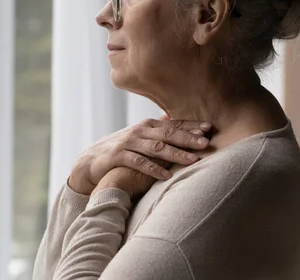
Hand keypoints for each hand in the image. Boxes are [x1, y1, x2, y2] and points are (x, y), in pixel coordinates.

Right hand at [68, 117, 210, 194]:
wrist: (90, 161)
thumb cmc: (119, 150)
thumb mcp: (139, 138)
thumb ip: (157, 132)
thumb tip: (176, 123)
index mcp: (146, 126)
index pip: (172, 124)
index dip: (190, 125)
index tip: (209, 128)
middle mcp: (138, 131)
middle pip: (167, 133)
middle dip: (188, 138)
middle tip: (206, 143)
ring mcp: (128, 143)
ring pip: (156, 147)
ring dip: (175, 153)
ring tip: (193, 160)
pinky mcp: (118, 156)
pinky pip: (138, 162)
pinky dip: (153, 169)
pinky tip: (166, 176)